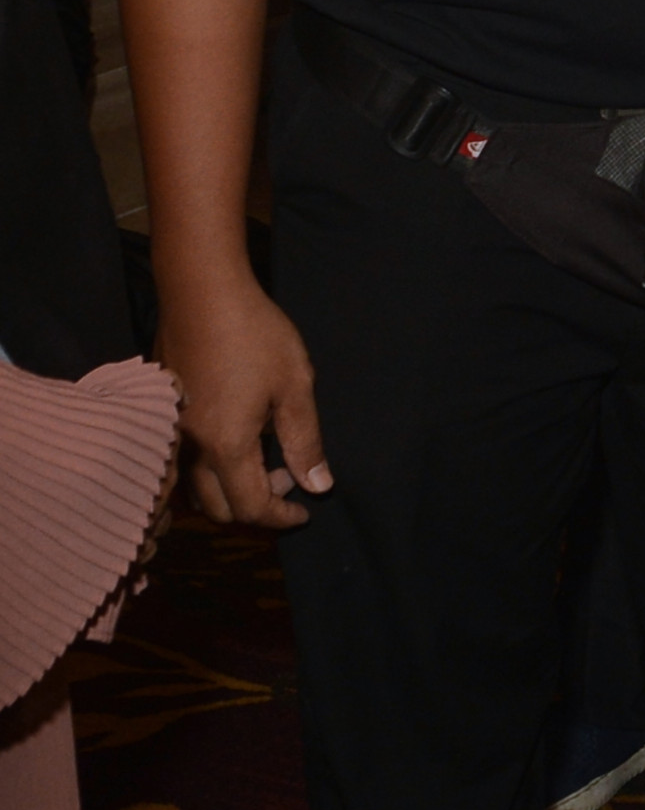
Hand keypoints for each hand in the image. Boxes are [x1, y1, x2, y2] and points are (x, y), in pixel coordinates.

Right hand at [160, 274, 328, 528]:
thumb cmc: (256, 334)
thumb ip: (305, 440)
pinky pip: (182, 461)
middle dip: (255, 507)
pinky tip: (238, 437)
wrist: (201, 292)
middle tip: (289, 478)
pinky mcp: (161, 414)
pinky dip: (210, 468)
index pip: (250, 506)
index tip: (305, 512)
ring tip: (266, 458)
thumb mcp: (295, 385)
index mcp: (225, 444)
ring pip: (194, 487)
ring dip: (229, 489)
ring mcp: (169, 431)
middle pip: (216, 506)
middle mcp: (188, 447)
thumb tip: (318, 485)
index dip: (280, 517)